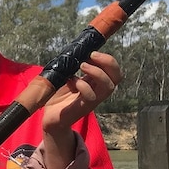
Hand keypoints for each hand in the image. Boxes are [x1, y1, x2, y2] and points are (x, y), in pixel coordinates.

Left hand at [40, 51, 121, 168]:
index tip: (92, 51)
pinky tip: (72, 81)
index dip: (108, 59)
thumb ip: (73, 67)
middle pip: (117, 76)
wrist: (50, 117)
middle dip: (109, 62)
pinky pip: (91, 97)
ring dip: (97, 72)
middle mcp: (98, 91)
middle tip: (92, 54)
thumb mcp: (66, 76)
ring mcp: (92, 100)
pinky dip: (83, 86)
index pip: (113, 70)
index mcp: (96, 82)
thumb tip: (75, 52)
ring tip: (82, 65)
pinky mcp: (82, 108)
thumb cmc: (58, 96)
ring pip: (108, 87)